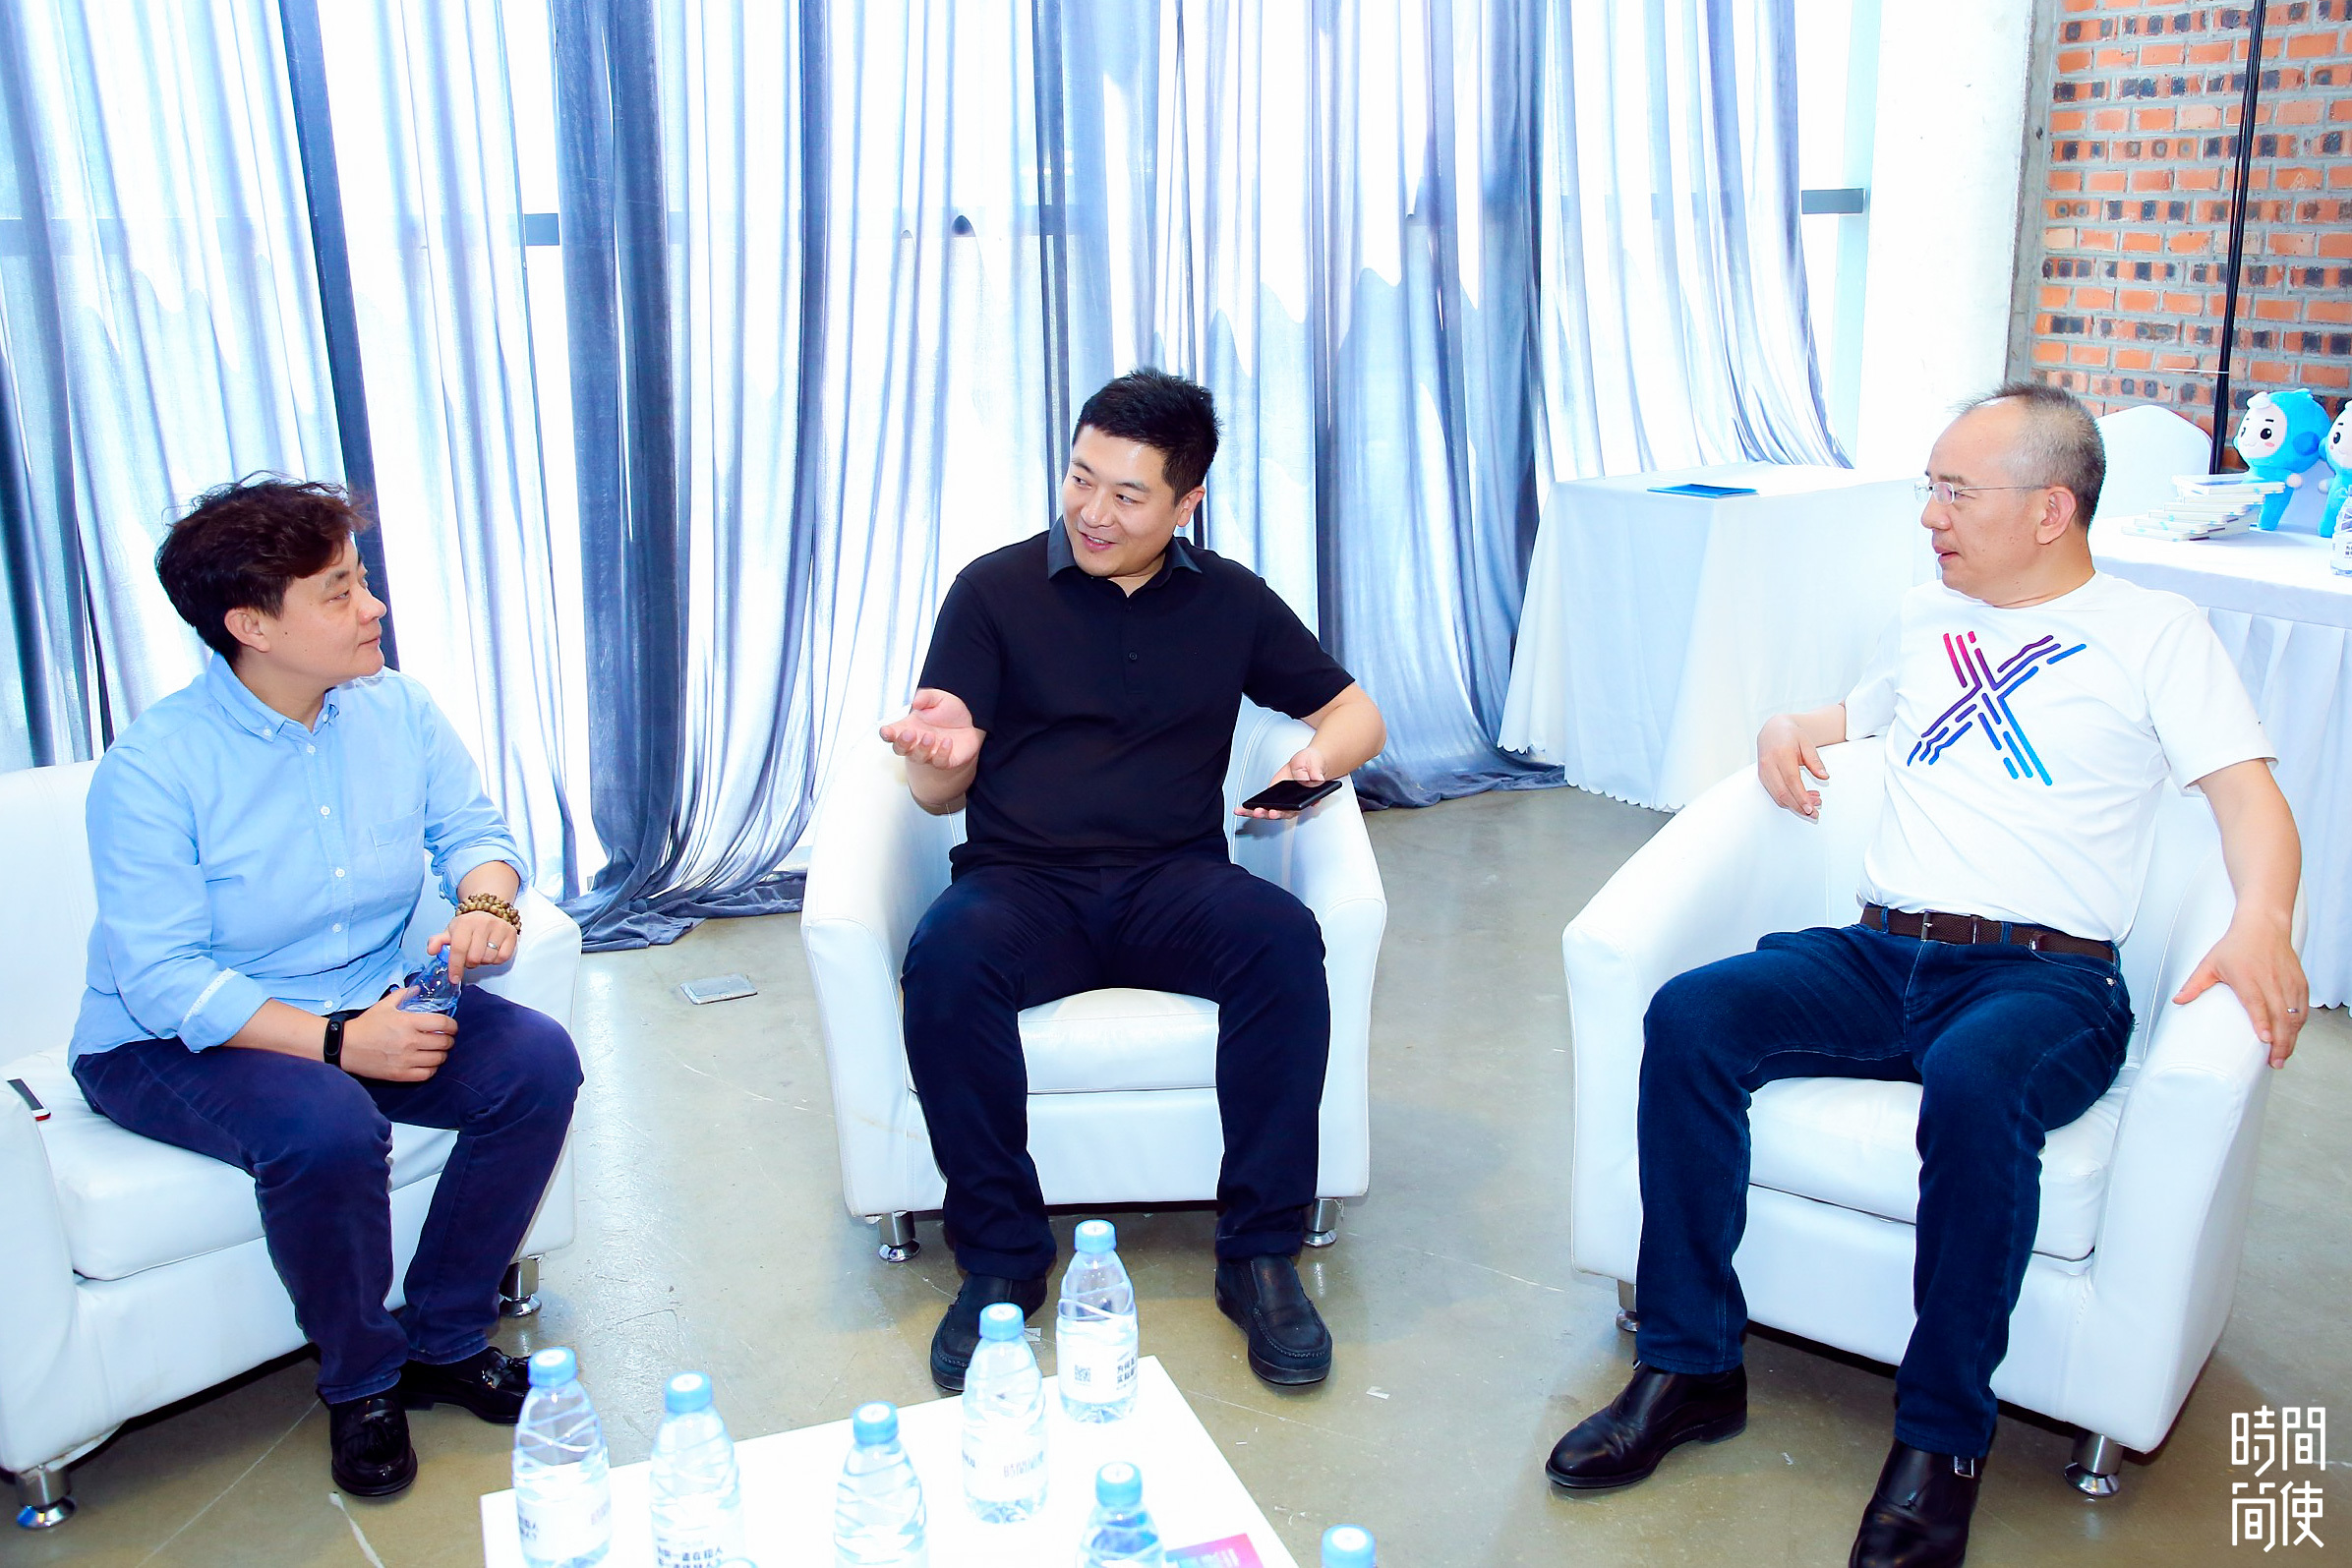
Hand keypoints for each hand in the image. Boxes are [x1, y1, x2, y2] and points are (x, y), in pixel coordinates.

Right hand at [340, 989, 457, 1082]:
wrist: (346, 1046)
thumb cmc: (366, 1025)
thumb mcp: (384, 1005)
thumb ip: (403, 994)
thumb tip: (418, 989)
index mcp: (408, 1022)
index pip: (443, 1023)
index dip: (452, 1025)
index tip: (451, 1027)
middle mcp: (410, 1041)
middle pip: (444, 1043)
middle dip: (449, 1040)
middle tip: (445, 1038)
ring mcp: (406, 1059)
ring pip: (438, 1059)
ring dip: (442, 1054)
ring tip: (437, 1051)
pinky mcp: (400, 1074)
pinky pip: (427, 1074)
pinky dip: (432, 1068)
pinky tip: (428, 1063)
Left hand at [430, 910, 515, 986]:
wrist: (488, 911)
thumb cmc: (468, 926)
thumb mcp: (450, 932)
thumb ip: (438, 941)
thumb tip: (431, 951)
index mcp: (465, 923)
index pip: (459, 949)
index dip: (455, 966)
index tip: (454, 978)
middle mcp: (483, 923)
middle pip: (474, 957)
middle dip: (469, 963)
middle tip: (468, 957)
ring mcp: (499, 928)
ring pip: (489, 959)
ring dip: (483, 961)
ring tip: (480, 953)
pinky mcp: (511, 934)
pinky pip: (502, 958)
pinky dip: (496, 960)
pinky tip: (492, 952)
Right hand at [880, 688, 981, 771]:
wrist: (969, 725)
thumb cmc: (949, 713)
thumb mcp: (938, 698)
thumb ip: (926, 697)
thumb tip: (915, 702)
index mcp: (909, 727)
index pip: (891, 733)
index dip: (886, 733)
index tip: (886, 731)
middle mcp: (916, 742)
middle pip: (900, 749)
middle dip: (902, 743)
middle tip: (910, 733)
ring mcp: (929, 753)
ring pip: (918, 757)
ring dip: (922, 748)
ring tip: (930, 736)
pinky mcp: (944, 761)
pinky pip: (940, 761)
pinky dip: (943, 752)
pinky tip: (948, 742)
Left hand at [1236, 745, 1329, 819]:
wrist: (1307, 762)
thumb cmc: (1313, 765)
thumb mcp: (1316, 766)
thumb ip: (1316, 773)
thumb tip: (1317, 779)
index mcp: (1304, 799)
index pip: (1295, 810)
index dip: (1285, 813)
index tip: (1276, 812)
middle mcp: (1292, 804)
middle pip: (1280, 813)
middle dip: (1269, 814)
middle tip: (1261, 812)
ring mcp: (1281, 802)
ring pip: (1269, 811)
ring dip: (1256, 813)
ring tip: (1244, 812)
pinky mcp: (1273, 797)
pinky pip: (1262, 804)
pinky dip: (1250, 808)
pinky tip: (1240, 809)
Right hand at [1757, 714, 1828, 819]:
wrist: (1772, 729)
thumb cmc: (1791, 735)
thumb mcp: (1807, 743)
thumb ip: (1815, 761)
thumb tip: (1824, 776)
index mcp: (1781, 754)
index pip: (1791, 780)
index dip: (1801, 796)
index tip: (1811, 807)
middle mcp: (1769, 764)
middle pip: (1783, 792)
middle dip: (1798, 806)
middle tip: (1814, 813)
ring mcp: (1763, 771)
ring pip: (1777, 796)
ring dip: (1794, 805)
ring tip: (1811, 805)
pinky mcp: (1762, 777)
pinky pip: (1774, 794)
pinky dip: (1788, 800)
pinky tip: (1801, 799)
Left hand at [2174, 917, 2308, 1067]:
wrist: (2264, 925)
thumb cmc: (2237, 944)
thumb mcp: (2210, 963)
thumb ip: (2194, 984)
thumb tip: (2178, 1000)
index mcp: (2248, 977)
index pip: (2258, 1003)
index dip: (2262, 1022)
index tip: (2265, 1040)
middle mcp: (2270, 980)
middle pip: (2280, 1015)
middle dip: (2280, 1041)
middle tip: (2275, 1061)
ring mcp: (2287, 982)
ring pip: (2295, 1015)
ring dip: (2291, 1037)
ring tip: (2283, 1055)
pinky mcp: (2299, 982)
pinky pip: (2303, 1007)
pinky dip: (2300, 1024)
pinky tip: (2293, 1036)